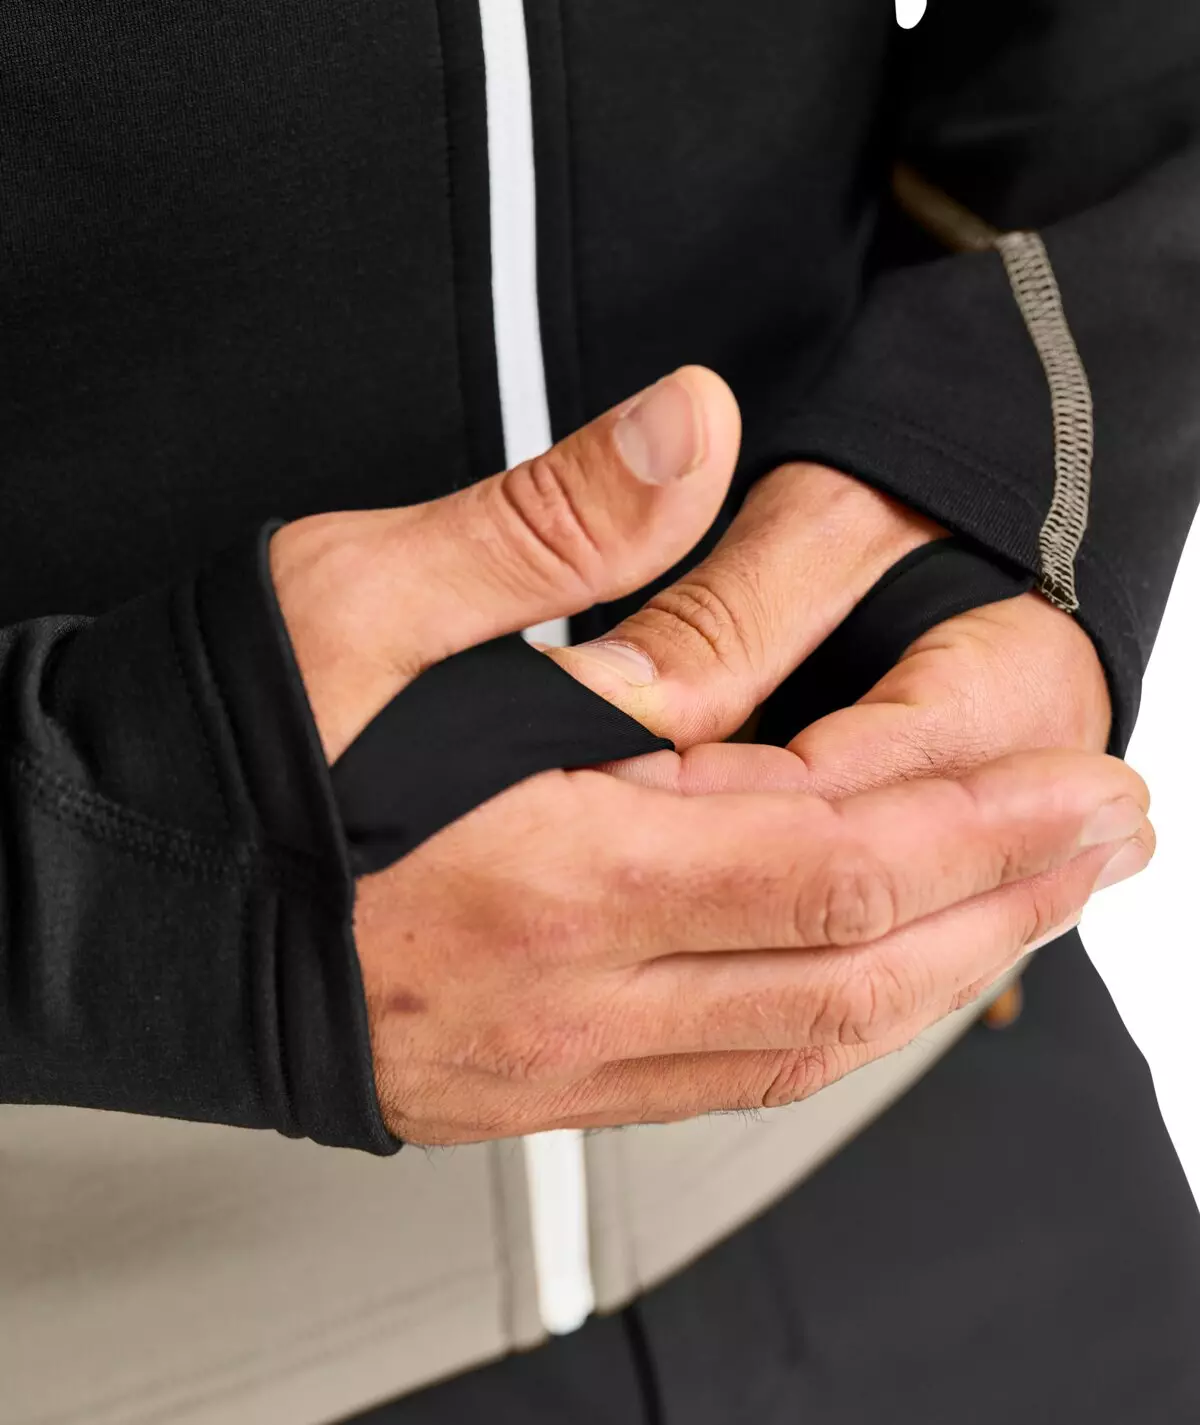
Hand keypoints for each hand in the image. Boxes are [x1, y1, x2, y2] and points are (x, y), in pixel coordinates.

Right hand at [270, 367, 1148, 1144]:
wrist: (93, 898)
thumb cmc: (212, 759)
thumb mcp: (354, 600)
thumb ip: (547, 525)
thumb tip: (691, 430)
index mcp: (547, 870)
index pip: (832, 858)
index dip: (986, 823)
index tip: (1087, 783)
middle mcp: (567, 997)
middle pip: (852, 970)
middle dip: (1007, 901)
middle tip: (1110, 844)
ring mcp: (549, 1065)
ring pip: (803, 1043)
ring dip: (941, 974)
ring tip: (1031, 906)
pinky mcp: (523, 1087)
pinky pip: (725, 1082)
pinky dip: (833, 1025)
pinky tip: (877, 983)